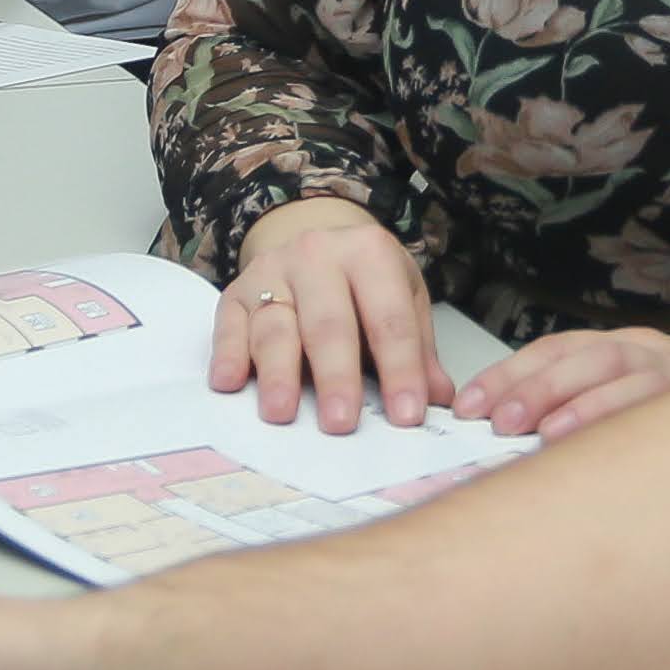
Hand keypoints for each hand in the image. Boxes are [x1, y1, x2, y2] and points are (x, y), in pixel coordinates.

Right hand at [217, 198, 453, 429]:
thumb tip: (441, 398)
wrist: (314, 246)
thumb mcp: (403, 300)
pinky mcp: (235, 293)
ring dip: (278, 373)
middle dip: (336, 376)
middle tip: (341, 423)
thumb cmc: (364, 284)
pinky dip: (228, 354)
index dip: (401, 369)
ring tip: (282, 412)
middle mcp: (317, 255)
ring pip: (275, 326)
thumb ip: (419, 350)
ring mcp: (271, 271)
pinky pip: (228, 326)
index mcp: (370, 253)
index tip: (407, 415)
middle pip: (328, 323)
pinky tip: (231, 383)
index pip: (390, 319)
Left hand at [460, 324, 669, 439]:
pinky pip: (660, 400)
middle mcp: (648, 351)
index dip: (507, 375)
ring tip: (536, 432)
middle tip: (494, 421)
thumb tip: (512, 449)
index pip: (554, 349)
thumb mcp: (629, 412)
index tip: (466, 407)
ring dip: (574, 398)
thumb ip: (580, 419)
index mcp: (621, 349)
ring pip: (618, 369)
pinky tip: (595, 440)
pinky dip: (622, 416)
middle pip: (581, 354)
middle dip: (532, 385)